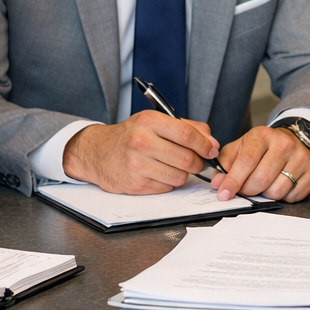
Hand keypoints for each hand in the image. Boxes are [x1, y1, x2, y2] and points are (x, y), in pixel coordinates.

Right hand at [63, 111, 217, 193]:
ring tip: (172, 166)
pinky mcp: (135, 185)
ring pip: (179, 176)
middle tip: (196, 162)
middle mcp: (141, 142)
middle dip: (198, 163)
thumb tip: (212, 143)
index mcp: (149, 121)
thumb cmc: (131, 135)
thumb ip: (187, 128)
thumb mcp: (155, 122)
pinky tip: (157, 173)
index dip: (204, 145)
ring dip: (182, 174)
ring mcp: (137, 165)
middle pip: (186, 158)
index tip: (211, 150)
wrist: (97, 152)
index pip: (187, 134)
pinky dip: (168, 182)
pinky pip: (166, 188)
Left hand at [213, 126, 309, 202]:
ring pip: (277, 190)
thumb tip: (217, 183)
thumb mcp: (241, 147)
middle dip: (248, 190)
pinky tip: (280, 184)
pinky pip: (293, 196)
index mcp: (263, 135)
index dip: (233, 181)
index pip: (246, 161)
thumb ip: (226, 163)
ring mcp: (301, 157)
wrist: (293, 139)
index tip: (223, 194)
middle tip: (245, 190)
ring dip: (266, 194)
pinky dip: (283, 197)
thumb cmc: (263, 147)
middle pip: (261, 179)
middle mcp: (284, 144)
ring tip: (265, 185)